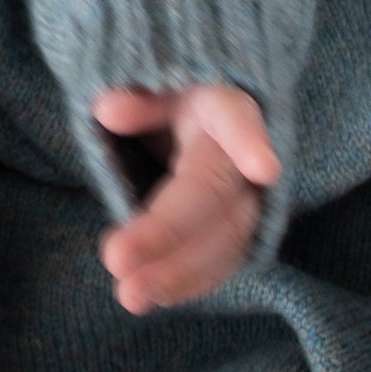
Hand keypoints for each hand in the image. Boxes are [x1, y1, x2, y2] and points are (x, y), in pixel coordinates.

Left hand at [92, 83, 278, 313]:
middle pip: (215, 198)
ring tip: (132, 295)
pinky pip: (220, 260)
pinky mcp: (243, 229)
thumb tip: (106, 110)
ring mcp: (249, 198)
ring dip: (178, 274)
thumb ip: (136, 95)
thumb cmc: (176, 86)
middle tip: (117, 262)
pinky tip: (154, 295)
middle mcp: (244, 157)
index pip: (238, 119)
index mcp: (224, 105)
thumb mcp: (155, 76)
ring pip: (225, 242)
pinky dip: (188, 281)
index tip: (263, 168)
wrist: (209, 102)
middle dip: (169, 234)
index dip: (251, 142)